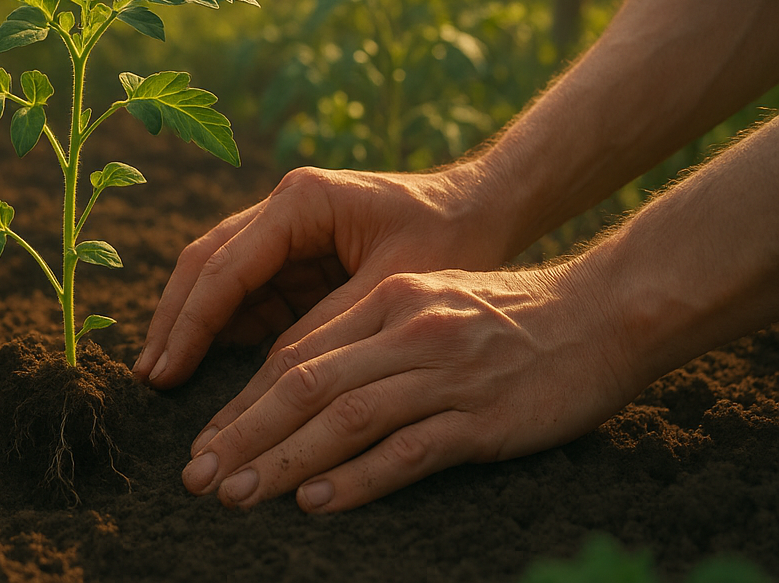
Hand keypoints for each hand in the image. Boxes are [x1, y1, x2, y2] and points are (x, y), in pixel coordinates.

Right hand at [133, 163, 516, 388]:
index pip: (226, 267)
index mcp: (301, 202)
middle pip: (205, 265)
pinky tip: (204, 366)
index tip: (165, 372)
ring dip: (192, 326)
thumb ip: (327, 327)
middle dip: (175, 322)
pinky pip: (248, 293)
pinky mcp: (297, 256)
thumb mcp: (392, 288)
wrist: (488, 209)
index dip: (191, 323)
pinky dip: (225, 328)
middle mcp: (282, 208)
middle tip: (148, 378)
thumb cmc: (451, 240)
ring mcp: (285, 231)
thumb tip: (268, 379)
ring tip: (163, 378)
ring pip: (218, 279)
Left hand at [181, 263, 640, 512]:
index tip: (205, 444)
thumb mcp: (427, 301)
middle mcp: (406, 330)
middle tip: (198, 478)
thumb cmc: (509, 315)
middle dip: (243, 434)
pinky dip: (359, 478)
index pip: (295, 354)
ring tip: (237, 495)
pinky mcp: (482, 419)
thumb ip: (366, 333)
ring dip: (284, 461)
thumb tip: (297, 381)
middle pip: (305, 386)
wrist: (603, 315)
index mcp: (385, 299)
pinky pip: (409, 450)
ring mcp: (444, 374)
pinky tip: (317, 503)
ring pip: (345, 418)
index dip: (243, 402)